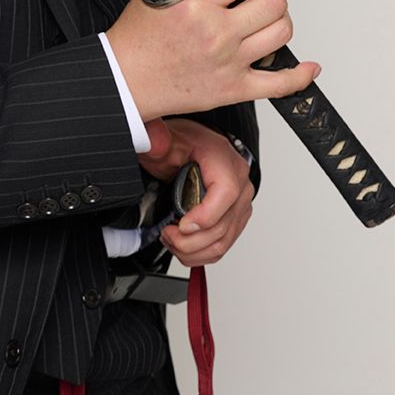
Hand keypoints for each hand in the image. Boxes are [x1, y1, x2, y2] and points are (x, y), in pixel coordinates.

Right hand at [106, 0, 320, 121]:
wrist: (123, 80)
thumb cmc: (138, 37)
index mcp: (195, 3)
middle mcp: (214, 32)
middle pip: (274, 2)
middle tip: (252, 1)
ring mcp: (227, 62)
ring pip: (282, 33)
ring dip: (277, 24)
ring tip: (261, 24)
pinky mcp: (232, 88)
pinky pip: (279, 83)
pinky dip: (299, 76)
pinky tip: (306, 66)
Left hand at [138, 117, 253, 266]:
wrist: (193, 146)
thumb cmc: (184, 143)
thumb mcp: (166, 141)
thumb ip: (157, 142)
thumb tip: (154, 143)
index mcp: (225, 162)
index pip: (226, 193)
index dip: (204, 216)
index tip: (181, 225)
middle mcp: (240, 184)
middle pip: (222, 227)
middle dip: (188, 240)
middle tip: (167, 234)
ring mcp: (240, 204)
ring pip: (222, 243)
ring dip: (192, 251)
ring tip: (172, 240)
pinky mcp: (235, 218)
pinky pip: (223, 245)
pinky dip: (200, 253)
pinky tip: (183, 245)